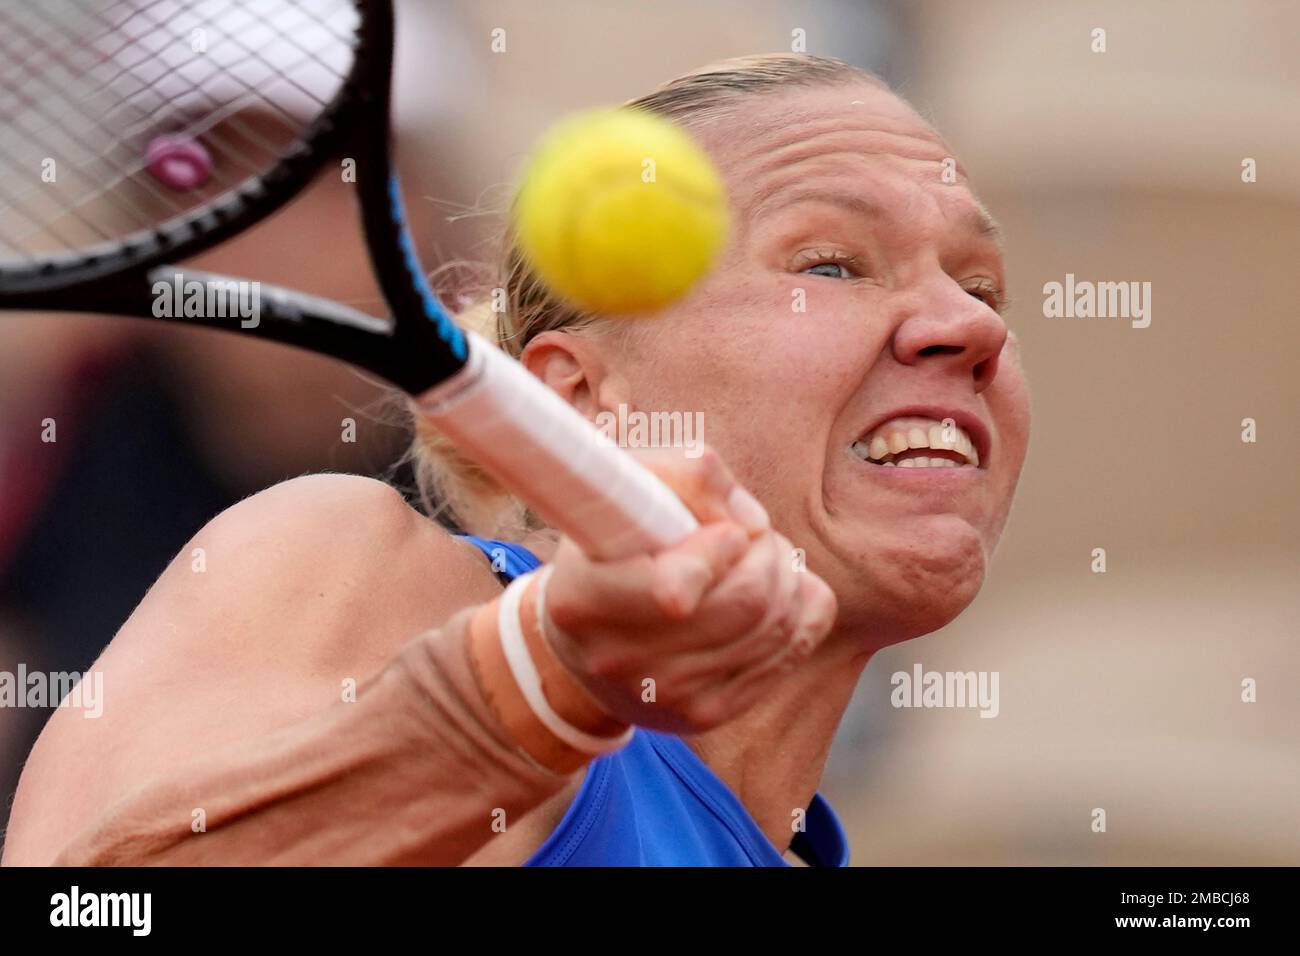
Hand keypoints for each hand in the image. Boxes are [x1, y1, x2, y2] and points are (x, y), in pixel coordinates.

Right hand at [542, 446, 837, 733]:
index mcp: (583, 599)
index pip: (676, 590)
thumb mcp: (628, 490)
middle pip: (747, 603)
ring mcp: (666, 696)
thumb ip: (687, 478)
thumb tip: (752, 523)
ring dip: (785, 575)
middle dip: (767, 552)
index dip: (719, 549)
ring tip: (757, 558)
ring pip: (778, 625)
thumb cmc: (613, 548)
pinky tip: (774, 591)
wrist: (587, 645)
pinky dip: (800, 608)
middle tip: (750, 536)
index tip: (723, 532)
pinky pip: (795, 648)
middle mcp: (620, 659)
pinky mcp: (707, 713)